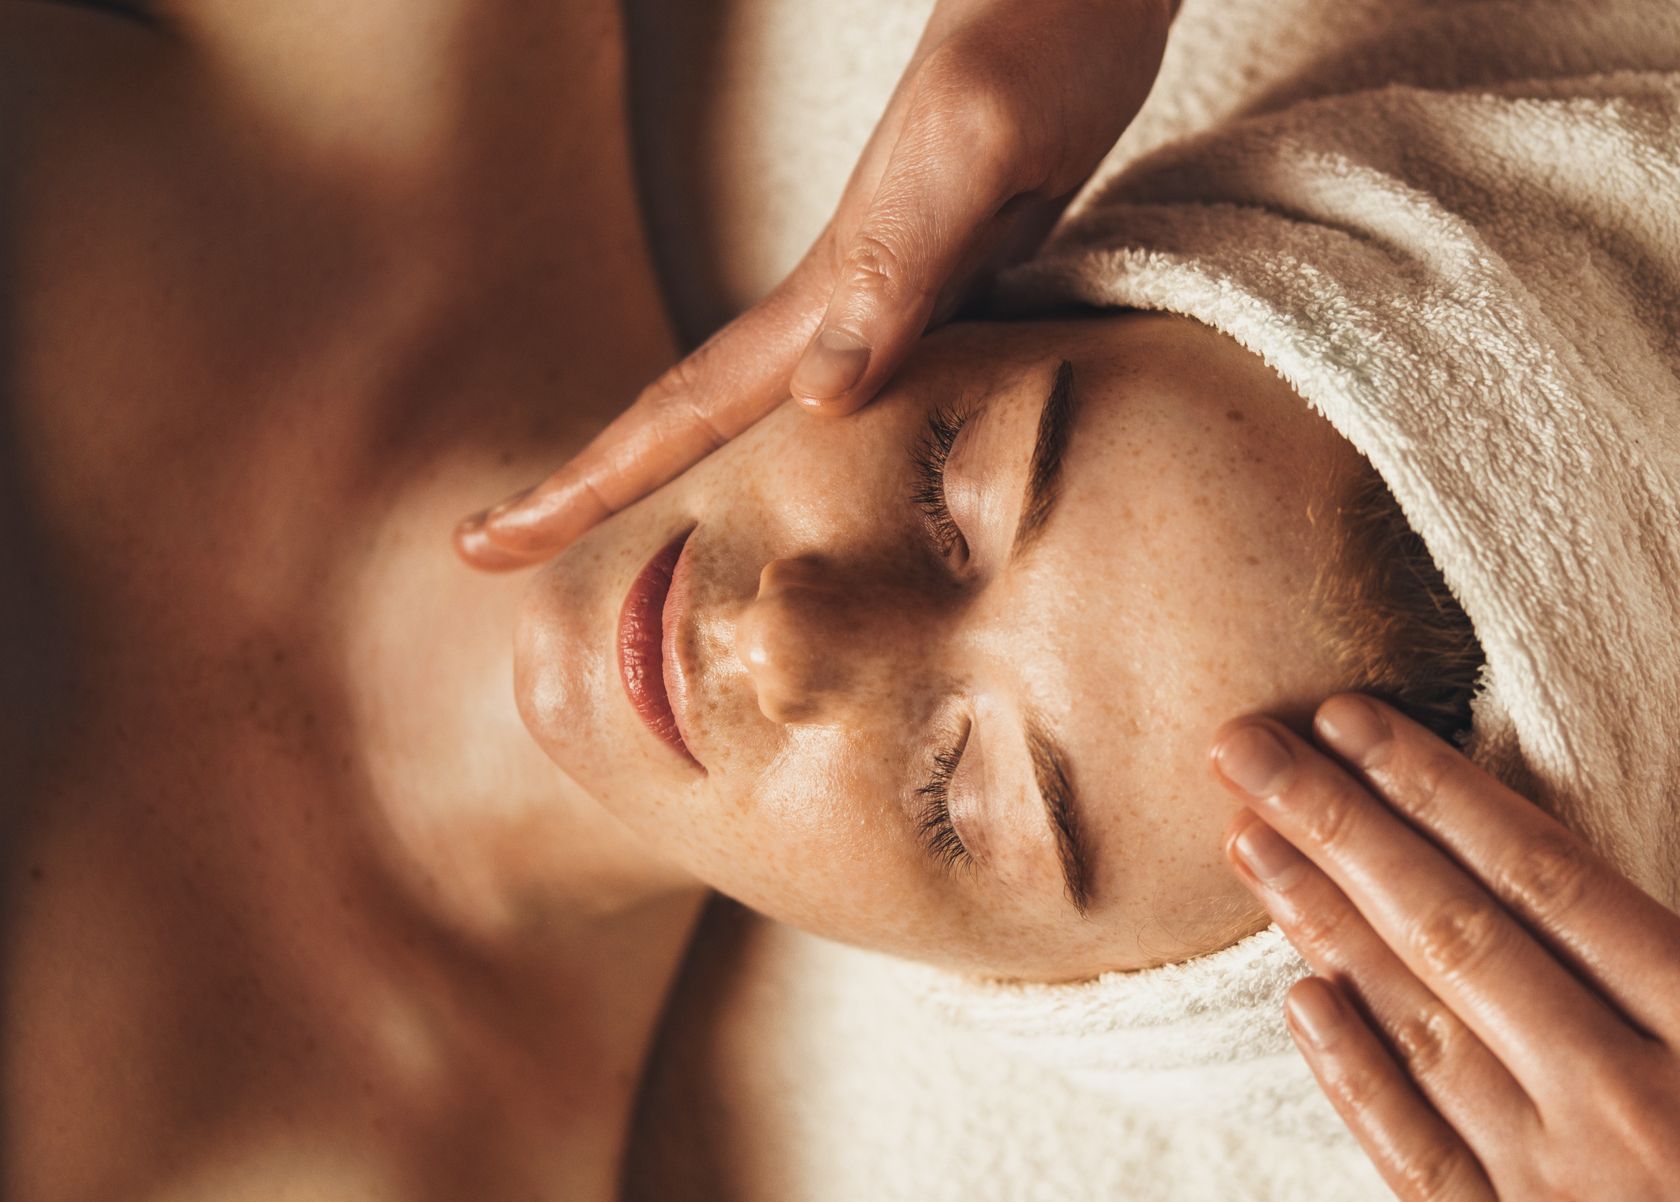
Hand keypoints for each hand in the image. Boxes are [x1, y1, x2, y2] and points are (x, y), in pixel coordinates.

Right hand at [455, 0, 1175, 568]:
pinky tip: (802, 481)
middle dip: (593, 491)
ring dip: (685, 479)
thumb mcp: (973, 153)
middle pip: (692, 421)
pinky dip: (803, 459)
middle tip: (493, 549)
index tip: (488, 544)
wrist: (1071, 0)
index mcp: (824, 290)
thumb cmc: (1036, 56)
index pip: (681, 410)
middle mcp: (834, 310)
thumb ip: (897, 269)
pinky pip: (854, 407)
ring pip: (761, 419)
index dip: (586, 483)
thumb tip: (813, 399)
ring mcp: (881, 307)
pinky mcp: (941, 300)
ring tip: (627, 543)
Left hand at [1210, 696, 1679, 1201]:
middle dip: (1338, 827)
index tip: (1356, 723)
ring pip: (1418, 1029)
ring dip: (1321, 925)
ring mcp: (1567, 1197)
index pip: (1547, 874)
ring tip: (1248, 843)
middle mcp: (1631, 1102)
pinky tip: (1297, 1000)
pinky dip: (1350, 1079)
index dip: (1437, 787)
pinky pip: (1417, 1163)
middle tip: (1246, 751)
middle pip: (1452, 930)